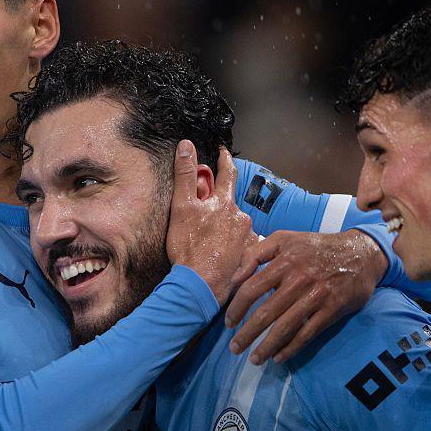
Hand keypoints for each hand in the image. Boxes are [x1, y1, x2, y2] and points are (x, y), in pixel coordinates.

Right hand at [166, 140, 255, 303]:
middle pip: (230, 202)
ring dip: (225, 226)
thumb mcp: (182, 207)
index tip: (223, 151)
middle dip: (220, 201)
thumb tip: (186, 145)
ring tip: (209, 238)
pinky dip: (231, 245)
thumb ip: (185, 175)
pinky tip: (219, 253)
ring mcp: (247, 239)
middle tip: (206, 208)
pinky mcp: (248, 258)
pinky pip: (241, 245)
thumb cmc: (190, 247)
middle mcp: (241, 218)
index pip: (228, 173)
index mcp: (226, 203)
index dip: (225, 160)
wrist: (202, 285)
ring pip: (235, 225)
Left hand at [225, 229, 384, 363]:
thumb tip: (235, 278)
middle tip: (234, 348)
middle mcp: (298, 280)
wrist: (360, 253)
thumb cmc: (315, 247)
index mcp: (283, 261)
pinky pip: (308, 333)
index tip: (229, 323)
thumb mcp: (283, 239)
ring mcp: (316, 296)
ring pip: (285, 327)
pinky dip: (292, 348)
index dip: (237, 308)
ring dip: (266, 346)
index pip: (251, 289)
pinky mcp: (332, 310)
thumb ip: (255, 252)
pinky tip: (279, 358)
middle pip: (266, 313)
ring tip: (253, 359)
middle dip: (247, 334)